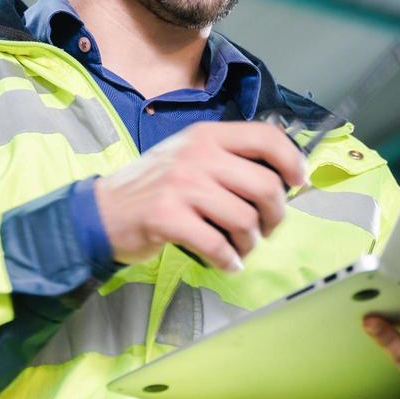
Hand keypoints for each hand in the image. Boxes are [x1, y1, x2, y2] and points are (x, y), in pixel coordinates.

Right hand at [94, 122, 305, 271]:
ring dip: (249, 243)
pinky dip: (228, 260)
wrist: (101, 212)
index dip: (292, 161)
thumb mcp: (189, 157)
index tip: (298, 182)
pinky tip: (225, 262)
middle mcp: (196, 155)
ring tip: (238, 248)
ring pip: (245, 220)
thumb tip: (282, 179)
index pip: (266, 137)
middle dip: (274, 216)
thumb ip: (228, 160)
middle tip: (265, 229)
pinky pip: (218, 245)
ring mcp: (181, 186)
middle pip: (265, 186)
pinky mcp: (168, 217)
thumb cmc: (152, 188)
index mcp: (206, 136)